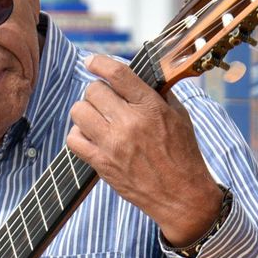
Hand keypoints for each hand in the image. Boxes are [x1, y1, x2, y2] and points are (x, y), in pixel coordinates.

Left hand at [67, 54, 222, 246]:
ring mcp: (113, 145)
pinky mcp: (102, 164)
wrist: (182, 196)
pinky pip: (73, 139)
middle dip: (98, 91)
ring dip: (86, 111)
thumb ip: (158, 93)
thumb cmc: (183, 154)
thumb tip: (138, 75)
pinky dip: (78, 134)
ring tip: (97, 117)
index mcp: (150, 107)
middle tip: (106, 100)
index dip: (99, 62)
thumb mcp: (179, 116)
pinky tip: (90, 135)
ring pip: (79, 111)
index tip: (91, 61)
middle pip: (93, 90)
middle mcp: (129, 123)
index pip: (117, 74)